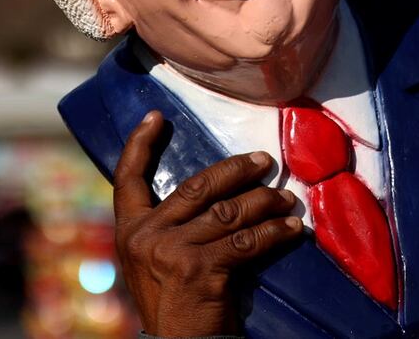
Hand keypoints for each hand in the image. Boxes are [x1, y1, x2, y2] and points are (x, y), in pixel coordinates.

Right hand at [113, 110, 302, 335]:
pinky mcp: (199, 269)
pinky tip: (292, 228)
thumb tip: (215, 189)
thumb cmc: (175, 302)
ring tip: (286, 198)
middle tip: (264, 161)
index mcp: (130, 231)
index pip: (127, 180)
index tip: (156, 116)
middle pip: (197, 186)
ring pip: (229, 211)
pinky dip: (275, 232)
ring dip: (264, 201)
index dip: (139, 145)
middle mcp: (145, 237)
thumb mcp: (156, 261)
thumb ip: (171, 227)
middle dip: (236, 170)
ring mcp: (170, 251)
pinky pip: (247, 240)